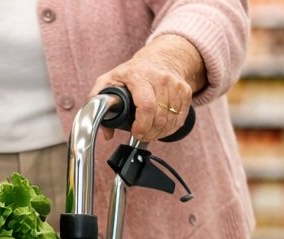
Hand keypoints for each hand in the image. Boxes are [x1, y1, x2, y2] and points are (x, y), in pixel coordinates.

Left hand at [90, 35, 205, 141]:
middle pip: (159, 117)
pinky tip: (160, 128)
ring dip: (158, 133)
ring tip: (149, 133)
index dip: (142, 125)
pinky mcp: (185, 92)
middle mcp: (161, 79)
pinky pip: (179, 119)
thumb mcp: (109, 80)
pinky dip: (169, 129)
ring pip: (170, 120)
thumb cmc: (133, 72)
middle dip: (148, 133)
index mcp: (140, 76)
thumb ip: (98, 102)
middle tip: (140, 136)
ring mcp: (175, 85)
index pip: (146, 105)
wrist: (161, 57)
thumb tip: (106, 132)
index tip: (135, 133)